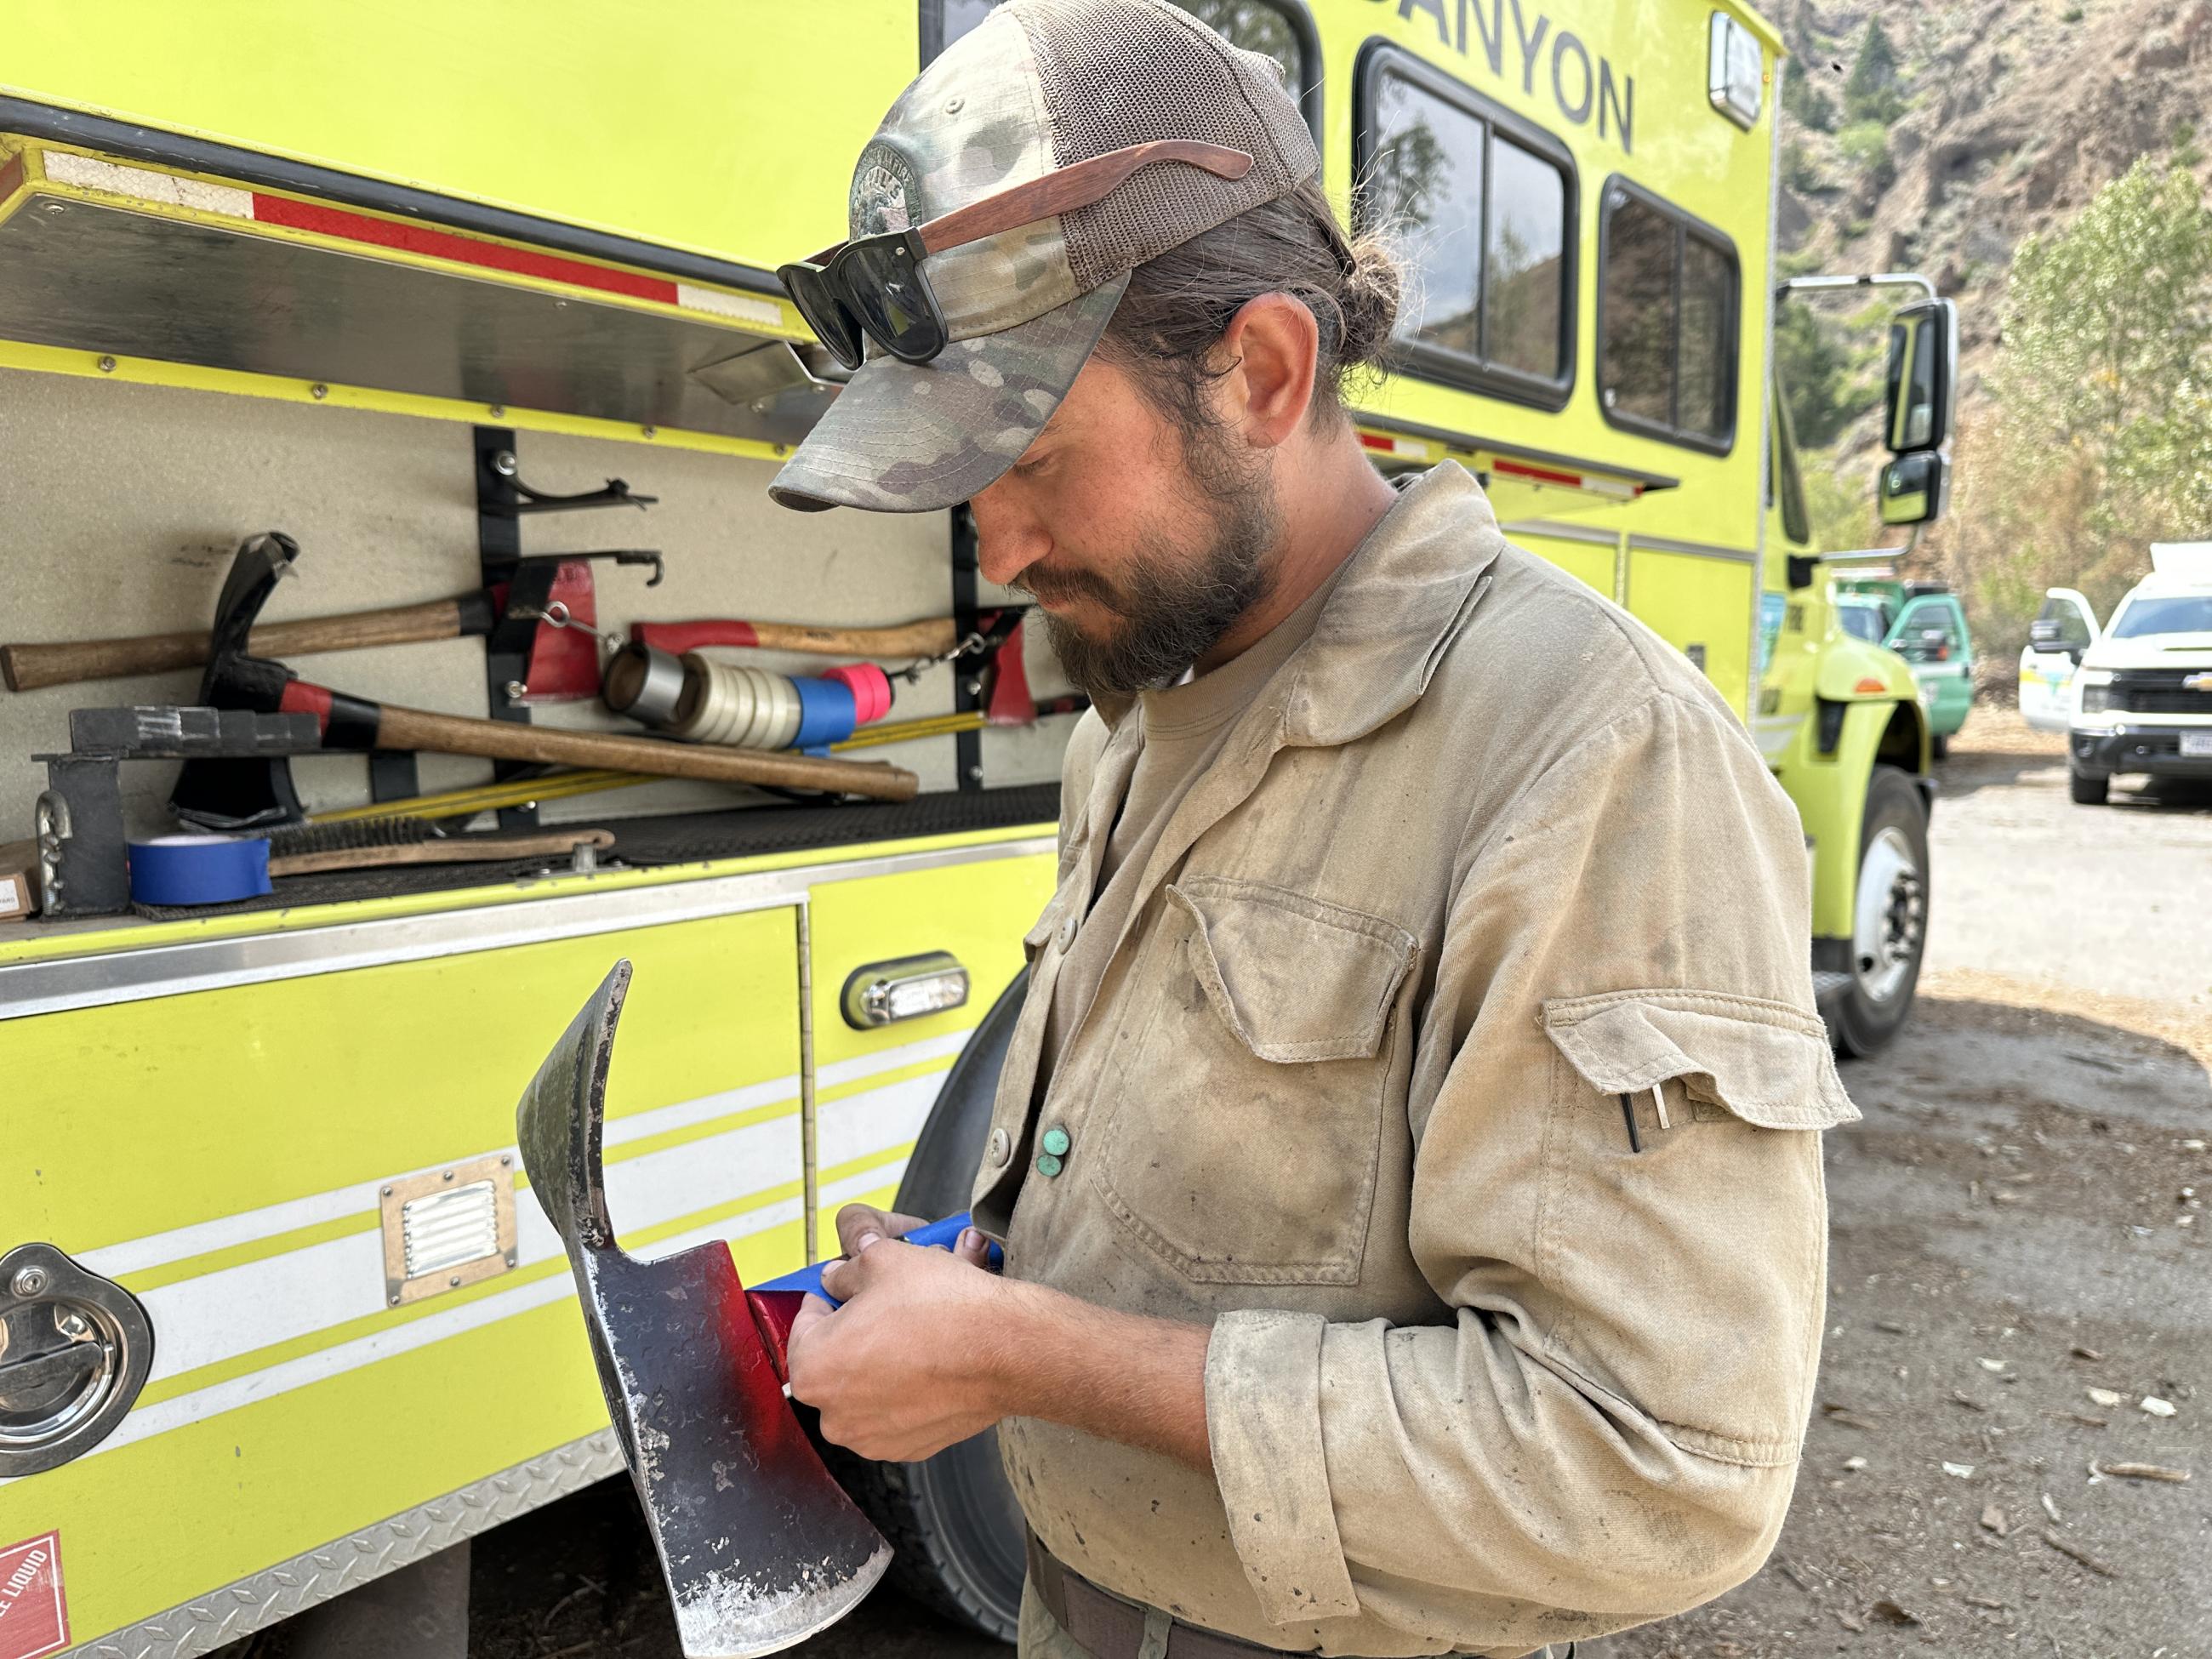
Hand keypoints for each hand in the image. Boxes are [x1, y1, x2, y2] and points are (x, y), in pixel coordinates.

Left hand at [785, 1205, 1005, 1460]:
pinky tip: (930, 1359)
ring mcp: (872, 1437)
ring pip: (863, 1386)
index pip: (805, 1320)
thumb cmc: (943, 1308)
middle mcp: (834, 1415)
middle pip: (833, 1357)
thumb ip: (847, 1267)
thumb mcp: (883, 1259)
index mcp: (813, 1368)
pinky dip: (905, 1387)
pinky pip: (893, 1410)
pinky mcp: (909, 1447)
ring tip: (914, 1329)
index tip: (853, 1286)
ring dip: (880, 1359)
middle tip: (888, 1303)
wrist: (1006, 1350)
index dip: (831, 1294)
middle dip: (856, 1328)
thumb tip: (837, 1274)